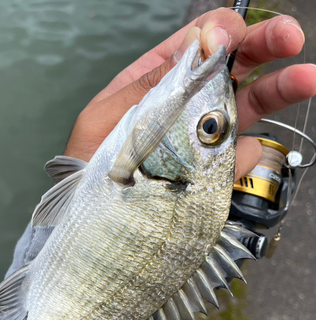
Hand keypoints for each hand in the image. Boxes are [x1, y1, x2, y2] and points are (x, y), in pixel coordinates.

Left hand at [64, 8, 315, 180]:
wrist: (91, 222)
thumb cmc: (89, 164)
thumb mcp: (109, 116)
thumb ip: (153, 81)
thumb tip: (202, 40)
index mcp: (155, 82)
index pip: (196, 45)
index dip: (220, 33)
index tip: (230, 37)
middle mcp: (185, 105)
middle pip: (231, 69)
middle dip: (263, 48)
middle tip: (291, 38)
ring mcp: (201, 139)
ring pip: (246, 107)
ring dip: (278, 90)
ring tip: (306, 79)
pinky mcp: (211, 173)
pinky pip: (240, 157)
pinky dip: (246, 154)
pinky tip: (244, 154)